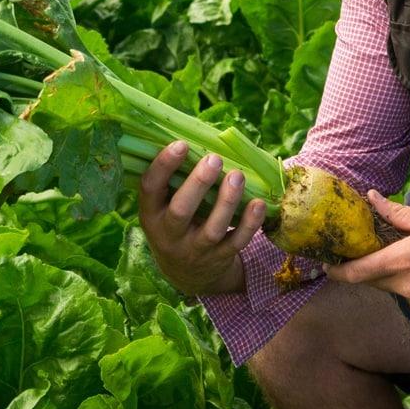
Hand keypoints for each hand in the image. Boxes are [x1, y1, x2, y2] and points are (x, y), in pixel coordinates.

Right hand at [137, 140, 265, 297]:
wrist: (186, 273)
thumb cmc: (176, 224)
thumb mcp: (163, 207)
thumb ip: (173, 181)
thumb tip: (194, 135)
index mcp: (151, 215)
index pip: (150, 189)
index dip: (163, 166)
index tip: (181, 144)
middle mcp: (169, 235)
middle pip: (181, 211)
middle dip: (198, 183)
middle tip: (214, 159)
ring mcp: (195, 250)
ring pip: (212, 229)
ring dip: (227, 201)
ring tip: (238, 175)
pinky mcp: (219, 259)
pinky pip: (236, 242)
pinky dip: (250, 224)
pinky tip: (258, 203)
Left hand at [326, 190, 409, 322]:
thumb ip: (398, 215)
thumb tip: (372, 200)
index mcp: (405, 261)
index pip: (359, 272)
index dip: (339, 271)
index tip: (328, 266)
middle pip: (376, 282)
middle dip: (373, 269)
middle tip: (382, 253)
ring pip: (398, 292)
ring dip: (401, 278)